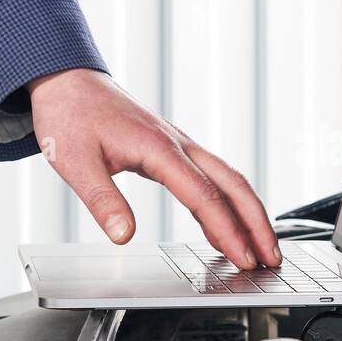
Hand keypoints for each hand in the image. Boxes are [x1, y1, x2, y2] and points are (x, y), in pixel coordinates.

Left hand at [28, 68, 280, 270]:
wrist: (69, 83)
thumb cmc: (71, 117)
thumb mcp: (75, 162)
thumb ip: (103, 200)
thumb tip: (123, 235)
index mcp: (159, 148)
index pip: (205, 196)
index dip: (228, 230)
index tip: (242, 257)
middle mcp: (179, 145)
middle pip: (234, 185)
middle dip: (257, 223)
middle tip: (272, 257)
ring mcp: (180, 146)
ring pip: (229, 180)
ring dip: (249, 214)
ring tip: (262, 248)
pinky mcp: (174, 151)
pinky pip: (211, 179)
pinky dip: (227, 205)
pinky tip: (227, 228)